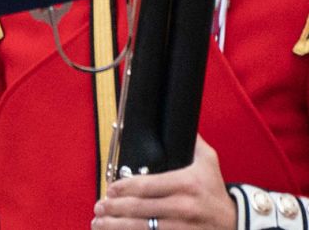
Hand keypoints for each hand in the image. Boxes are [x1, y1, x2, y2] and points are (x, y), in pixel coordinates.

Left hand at [91, 137, 235, 229]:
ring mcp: (183, 227)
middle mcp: (184, 207)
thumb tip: (178, 117)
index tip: (110, 188)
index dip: (124, 188)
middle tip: (99, 206)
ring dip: (116, 226)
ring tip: (99, 222)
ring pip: (143, 228)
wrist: (236, 222)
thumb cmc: (215, 190)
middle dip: (114, 208)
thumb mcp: (208, 162)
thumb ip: (191, 142)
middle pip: (140, 208)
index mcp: (186, 184)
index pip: (147, 186)